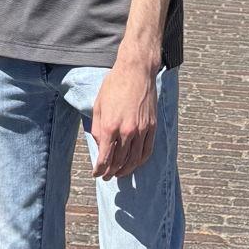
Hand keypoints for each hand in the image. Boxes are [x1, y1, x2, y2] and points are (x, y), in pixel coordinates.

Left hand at [89, 59, 158, 180]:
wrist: (136, 71)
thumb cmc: (114, 86)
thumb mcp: (98, 105)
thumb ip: (98, 129)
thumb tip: (100, 146)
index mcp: (111, 126)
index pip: (105, 157)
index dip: (100, 169)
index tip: (96, 174)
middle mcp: (127, 131)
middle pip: (119, 161)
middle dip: (111, 172)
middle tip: (106, 176)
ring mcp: (142, 130)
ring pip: (134, 159)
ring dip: (126, 170)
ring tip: (119, 174)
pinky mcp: (152, 126)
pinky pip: (147, 150)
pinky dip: (140, 161)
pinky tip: (135, 164)